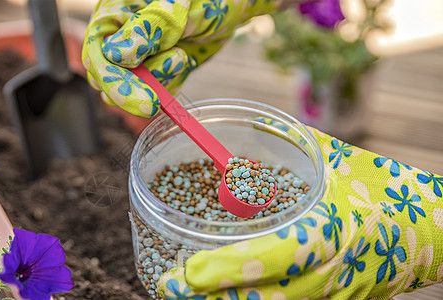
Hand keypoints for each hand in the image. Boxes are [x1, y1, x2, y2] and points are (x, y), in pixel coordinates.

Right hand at [82, 0, 278, 116]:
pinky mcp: (154, 70)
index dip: (112, 79)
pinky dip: (169, 85)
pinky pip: (151, 91)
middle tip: (156, 101)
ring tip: (181, 56)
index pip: (96, 51)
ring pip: (130, 89)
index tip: (141, 99)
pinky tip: (183, 63)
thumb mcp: (180, 5)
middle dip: (133, 90)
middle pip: (106, 76)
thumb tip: (116, 54)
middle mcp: (119, 34)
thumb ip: (148, 28)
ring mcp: (136, 55)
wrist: (231, 7)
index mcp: (115, 11)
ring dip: (157, 82)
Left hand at [158, 127, 442, 298]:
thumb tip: (231, 150)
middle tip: (169, 287)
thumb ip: (284, 155)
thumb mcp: (335, 164)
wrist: (429, 230)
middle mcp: (333, 271)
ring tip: (185, 293)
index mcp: (335, 229)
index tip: (190, 272)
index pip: (278, 257)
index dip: (230, 269)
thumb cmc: (382, 189)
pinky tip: (221, 296)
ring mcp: (335, 296)